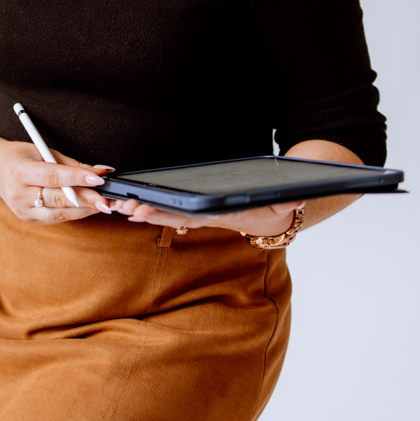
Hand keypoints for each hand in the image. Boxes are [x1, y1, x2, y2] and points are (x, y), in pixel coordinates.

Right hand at [0, 141, 114, 223]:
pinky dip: (76, 213)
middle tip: (109, 198)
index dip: (77, 177)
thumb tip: (100, 171)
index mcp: (19, 172)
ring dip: (86, 210)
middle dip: (87, 199)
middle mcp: (18, 195)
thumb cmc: (20, 158)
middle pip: (58, 199)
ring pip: (60, 213)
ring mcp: (23, 211)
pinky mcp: (30, 220)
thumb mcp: (42, 151)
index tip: (99, 178)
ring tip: (106, 205)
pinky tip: (90, 208)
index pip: (52, 176)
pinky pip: (58, 218)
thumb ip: (71, 163)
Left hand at [109, 198, 304, 236]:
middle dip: (148, 213)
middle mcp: (205, 218)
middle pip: (172, 216)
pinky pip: (172, 210)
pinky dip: (152, 207)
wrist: (272, 221)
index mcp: (219, 216)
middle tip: (123, 208)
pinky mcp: (198, 211)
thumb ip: (288, 203)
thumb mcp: (281, 207)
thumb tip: (299, 200)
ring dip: (146, 211)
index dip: (165, 214)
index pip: (187, 216)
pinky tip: (132, 205)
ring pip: (169, 214)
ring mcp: (200, 215)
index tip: (144, 210)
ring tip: (120, 207)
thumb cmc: (272, 210)